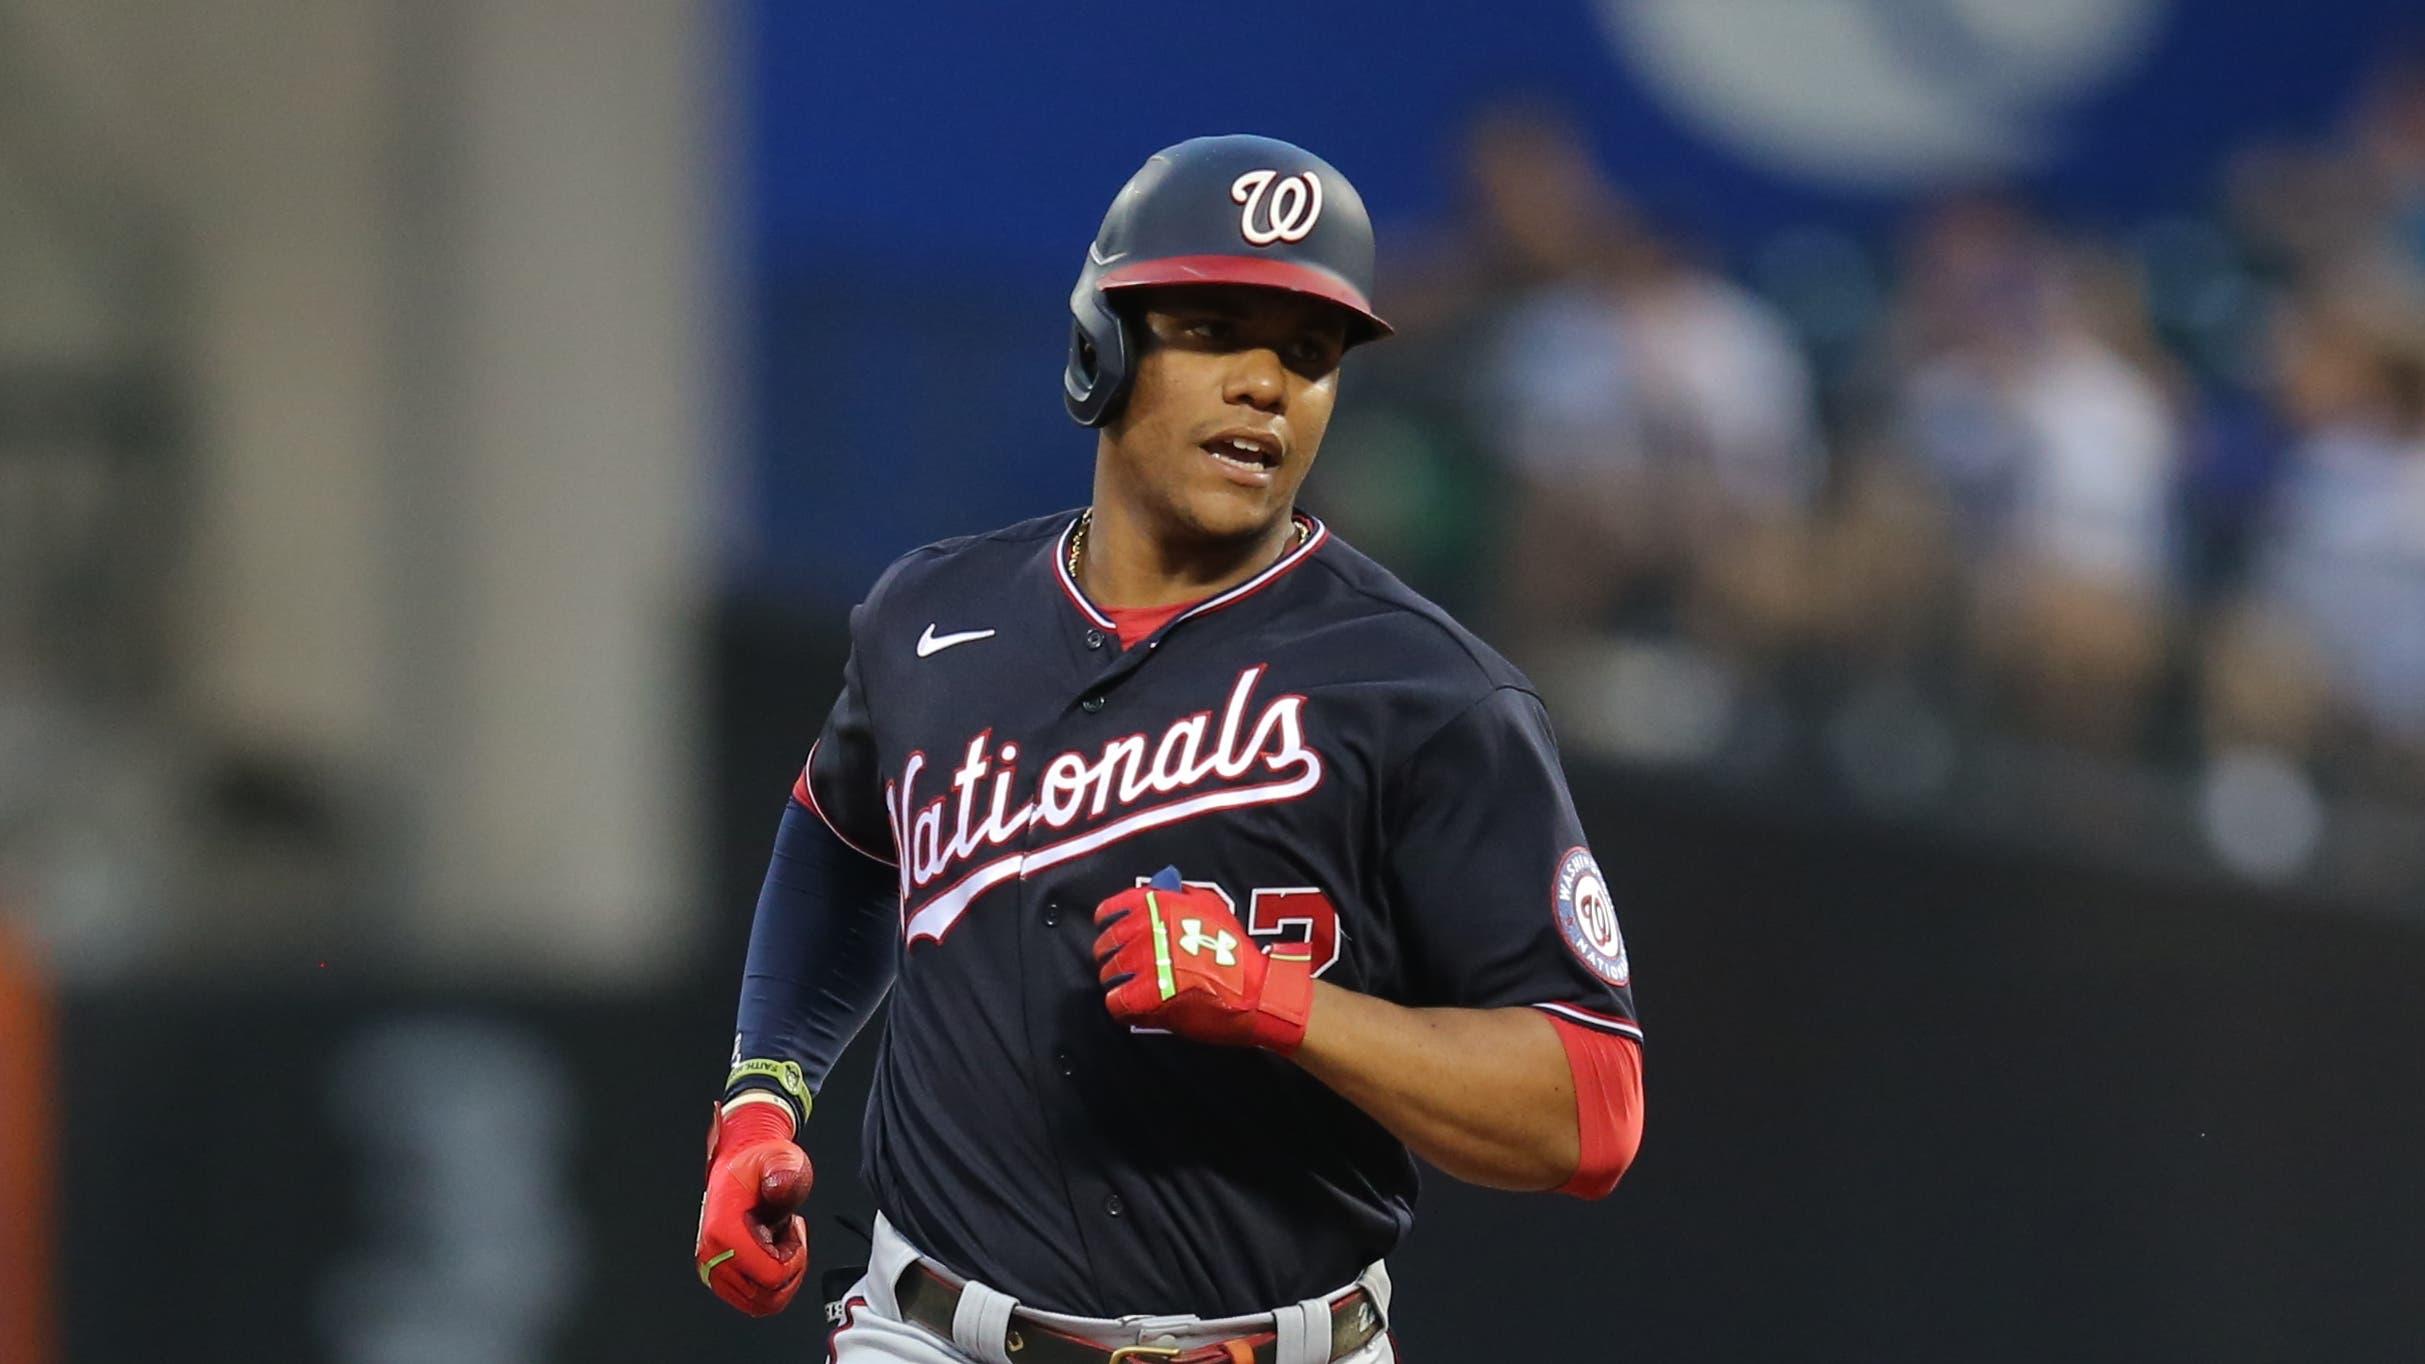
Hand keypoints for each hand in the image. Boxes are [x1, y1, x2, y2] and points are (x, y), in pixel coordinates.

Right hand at [694, 1100, 812, 1315]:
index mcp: (723, 1232)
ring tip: (778, 1242)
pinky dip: (771, 1282)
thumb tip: (778, 1184)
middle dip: (789, 1268)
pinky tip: (772, 1252)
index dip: (793, 1258)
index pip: (771, 1276)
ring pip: (762, 1303)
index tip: (789, 1230)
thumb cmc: (760, 1164)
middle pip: (767, 1296)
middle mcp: (712, 1256)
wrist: (740, 1163)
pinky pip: (754, 1300)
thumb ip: (785, 1173)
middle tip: (785, 1235)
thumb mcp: (781, 1161)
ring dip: (781, 1276)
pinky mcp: (718, 1276)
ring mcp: (713, 1269)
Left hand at [1093, 867, 1313, 1052]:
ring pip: (1108, 974)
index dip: (1109, 926)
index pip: (1109, 911)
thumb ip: (1179, 895)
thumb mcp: (1211, 906)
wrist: (1254, 992)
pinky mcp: (1144, 995)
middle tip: (1126, 968)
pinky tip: (1136, 1007)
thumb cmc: (1235, 951)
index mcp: (1157, 904)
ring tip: (1134, 988)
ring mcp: (1144, 962)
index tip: (1114, 936)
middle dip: (1113, 957)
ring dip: (1118, 983)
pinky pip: (1114, 1002)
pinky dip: (1121, 1007)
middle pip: (1105, 945)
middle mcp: (1145, 928)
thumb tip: (1160, 887)